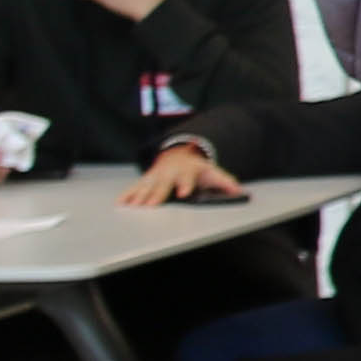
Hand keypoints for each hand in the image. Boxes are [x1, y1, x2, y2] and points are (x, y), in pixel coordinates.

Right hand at [119, 140, 239, 209]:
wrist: (180, 154)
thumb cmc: (198, 169)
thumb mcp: (213, 173)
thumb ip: (225, 182)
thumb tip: (239, 191)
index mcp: (187, 171)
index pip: (187, 178)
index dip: (185, 185)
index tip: (183, 193)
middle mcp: (170, 172)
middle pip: (163, 184)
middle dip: (156, 194)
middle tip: (150, 205)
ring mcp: (156, 175)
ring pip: (147, 186)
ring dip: (139, 196)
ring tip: (133, 206)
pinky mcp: (146, 179)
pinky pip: (135, 187)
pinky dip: (128, 194)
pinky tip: (121, 203)